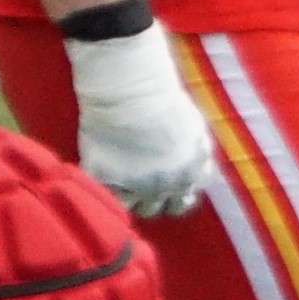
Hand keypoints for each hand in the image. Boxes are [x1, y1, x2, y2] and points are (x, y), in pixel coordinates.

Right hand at [66, 21, 216, 217]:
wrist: (130, 90)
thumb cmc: (162, 97)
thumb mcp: (194, 128)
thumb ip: (196, 154)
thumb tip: (195, 170)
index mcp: (194, 171)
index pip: (188, 197)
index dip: (175, 192)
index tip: (164, 184)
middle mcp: (171, 185)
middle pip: (166, 209)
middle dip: (157, 199)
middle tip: (140, 184)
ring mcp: (140, 187)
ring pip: (140, 209)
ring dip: (133, 197)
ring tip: (121, 177)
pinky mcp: (109, 182)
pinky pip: (107, 196)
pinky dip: (105, 188)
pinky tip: (102, 171)